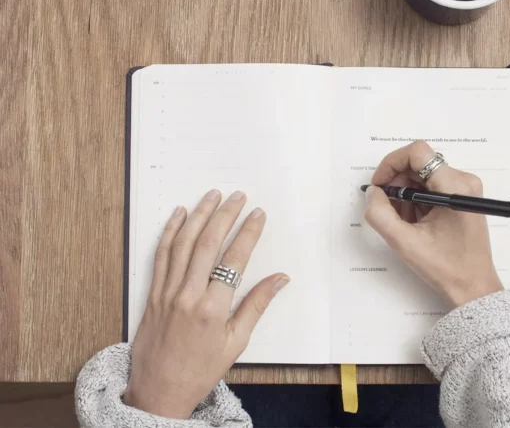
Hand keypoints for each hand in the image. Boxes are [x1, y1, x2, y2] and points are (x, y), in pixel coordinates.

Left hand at [124, 190, 288, 418]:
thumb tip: (280, 279)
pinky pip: (161, 255)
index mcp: (213, 309)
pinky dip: (170, 231)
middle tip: (238, 196)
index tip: (258, 214)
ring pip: (183, 243)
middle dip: (225, 215)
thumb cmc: (201, 370)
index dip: (248, 233)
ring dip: (199, 215)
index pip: (234, 259)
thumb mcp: (236, 342)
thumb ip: (257, 305)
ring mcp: (167, 292)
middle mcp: (188, 295)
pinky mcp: (152, 293)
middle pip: (208, 243)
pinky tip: (179, 214)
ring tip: (212, 196)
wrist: (158, 392)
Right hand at [365, 141, 502, 308]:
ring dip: (406, 194)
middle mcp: (463, 180)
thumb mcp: (404, 242)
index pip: (417, 152)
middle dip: (397, 183)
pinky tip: (415, 223)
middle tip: (387, 210)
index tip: (379, 186)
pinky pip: (431, 186)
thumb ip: (380, 213)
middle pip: (418, 164)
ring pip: (423, 176)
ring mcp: (465, 188)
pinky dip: (417, 200)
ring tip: (404, 222)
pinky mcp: (463, 197)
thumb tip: (373, 192)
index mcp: (454, 186)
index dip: (391, 163)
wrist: (474, 288)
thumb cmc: (445, 268)